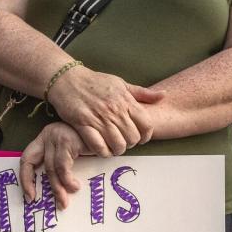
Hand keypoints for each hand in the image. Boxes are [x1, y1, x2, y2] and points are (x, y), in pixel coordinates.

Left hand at [19, 122, 90, 208]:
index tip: (29, 195)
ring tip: (64, 201)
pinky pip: (62, 167)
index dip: (25, 178)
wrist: (109, 131)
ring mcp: (56, 137)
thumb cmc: (94, 143)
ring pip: (50, 168)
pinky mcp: (66, 141)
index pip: (27, 158)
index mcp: (46, 137)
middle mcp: (48, 135)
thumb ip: (63, 164)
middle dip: (30, 183)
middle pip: (32, 162)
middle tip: (35, 201)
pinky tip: (75, 186)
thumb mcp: (73, 152)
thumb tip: (58, 188)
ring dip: (57, 188)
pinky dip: (68, 180)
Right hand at [46, 65, 164, 156]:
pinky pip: (98, 146)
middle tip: (125, 143)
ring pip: (117, 144)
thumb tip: (163, 95)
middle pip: (133, 138)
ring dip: (118, 150)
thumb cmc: (96, 82)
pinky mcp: (83, 124)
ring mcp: (99, 118)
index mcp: (126, 100)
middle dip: (131, 144)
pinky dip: (103, 152)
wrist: (67, 80)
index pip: (146, 125)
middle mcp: (115, 110)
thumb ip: (142, 93)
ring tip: (114, 147)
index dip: (146, 136)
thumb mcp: (121, 84)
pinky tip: (103, 149)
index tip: (141, 139)